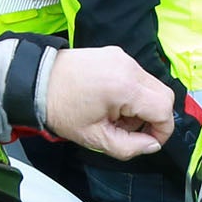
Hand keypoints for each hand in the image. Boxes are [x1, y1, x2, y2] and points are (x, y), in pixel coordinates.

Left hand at [42, 46, 175, 158]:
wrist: (37, 81)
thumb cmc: (61, 108)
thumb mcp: (95, 138)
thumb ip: (129, 147)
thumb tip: (152, 144)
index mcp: (124, 87)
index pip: (164, 110)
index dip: (162, 131)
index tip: (149, 141)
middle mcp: (129, 67)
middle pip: (164, 96)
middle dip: (154, 117)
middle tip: (130, 130)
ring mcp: (123, 58)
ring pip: (152, 86)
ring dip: (142, 105)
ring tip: (116, 115)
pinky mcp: (117, 55)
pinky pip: (138, 76)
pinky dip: (132, 92)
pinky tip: (111, 101)